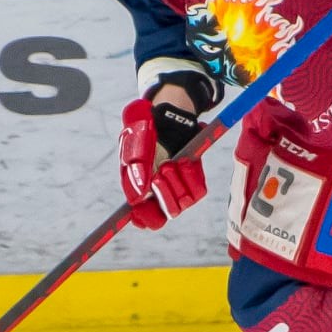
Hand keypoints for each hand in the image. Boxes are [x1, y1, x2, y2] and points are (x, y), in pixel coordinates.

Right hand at [119, 97, 206, 229]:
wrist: (169, 114)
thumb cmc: (145, 126)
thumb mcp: (134, 138)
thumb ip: (134, 166)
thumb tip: (137, 198)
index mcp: (136, 187)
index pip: (140, 217)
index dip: (143, 218)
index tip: (143, 208)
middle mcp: (156, 192)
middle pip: (162, 217)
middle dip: (163, 196)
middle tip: (160, 173)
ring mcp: (176, 187)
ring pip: (181, 205)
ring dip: (176, 183)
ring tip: (170, 162)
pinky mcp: (193, 181)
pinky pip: (197, 191)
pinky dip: (191, 176)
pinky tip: (185, 161)